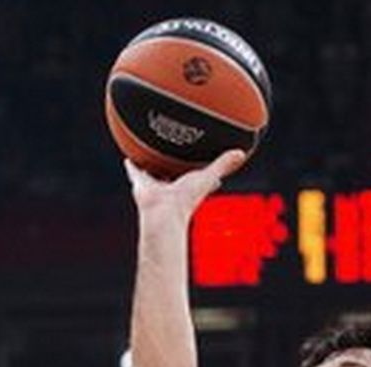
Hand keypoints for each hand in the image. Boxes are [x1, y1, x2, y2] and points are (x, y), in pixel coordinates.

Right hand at [125, 149, 246, 223]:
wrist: (162, 211)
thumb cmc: (186, 199)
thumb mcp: (207, 176)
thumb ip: (223, 165)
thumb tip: (241, 153)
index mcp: (190, 185)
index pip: (201, 177)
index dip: (208, 172)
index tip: (210, 163)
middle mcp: (173, 186)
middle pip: (177, 173)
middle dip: (178, 165)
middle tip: (179, 153)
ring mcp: (157, 185)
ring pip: (156, 171)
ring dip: (155, 163)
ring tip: (152, 150)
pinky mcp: (141, 183)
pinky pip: (135, 171)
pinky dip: (132, 164)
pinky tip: (129, 155)